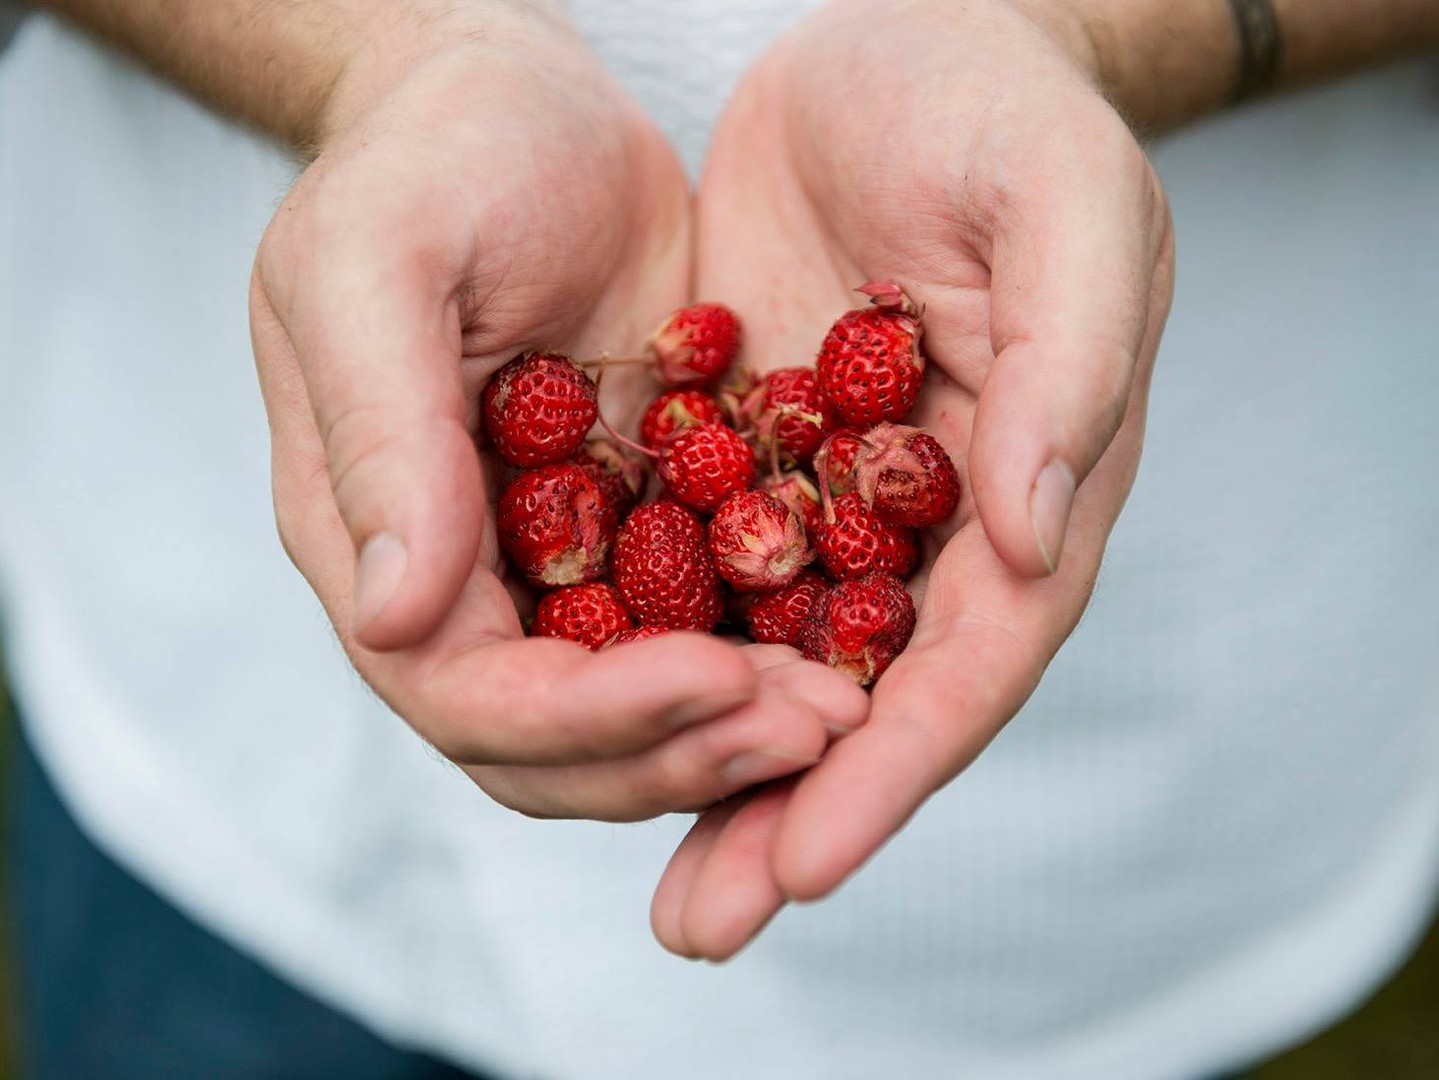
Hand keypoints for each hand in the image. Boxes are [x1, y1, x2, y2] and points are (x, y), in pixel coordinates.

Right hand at [249, 8, 867, 822]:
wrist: (527, 106)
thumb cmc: (437, 153)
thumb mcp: (380, 260)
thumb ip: (379, 434)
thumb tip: (393, 614)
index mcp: (377, 535)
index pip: (463, 692)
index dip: (587, 715)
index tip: (715, 677)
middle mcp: (464, 579)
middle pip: (556, 745)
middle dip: (684, 746)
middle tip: (817, 723)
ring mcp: (556, 565)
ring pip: (638, 714)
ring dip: (738, 729)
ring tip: (848, 706)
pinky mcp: (642, 531)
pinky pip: (706, 629)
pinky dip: (773, 655)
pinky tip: (859, 641)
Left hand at [653, 0, 1173, 955]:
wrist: (897, 40)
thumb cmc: (1002, 109)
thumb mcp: (1063, 204)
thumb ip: (1067, 368)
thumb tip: (1030, 536)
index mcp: (1032, 483)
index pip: (973, 656)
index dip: (895, 763)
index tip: (809, 855)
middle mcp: (935, 521)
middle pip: (868, 698)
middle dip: (789, 812)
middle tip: (706, 923)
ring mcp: (834, 496)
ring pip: (774, 660)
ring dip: (708, 772)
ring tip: (659, 892)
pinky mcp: (747, 455)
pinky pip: (697, 573)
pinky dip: (652, 654)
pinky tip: (582, 723)